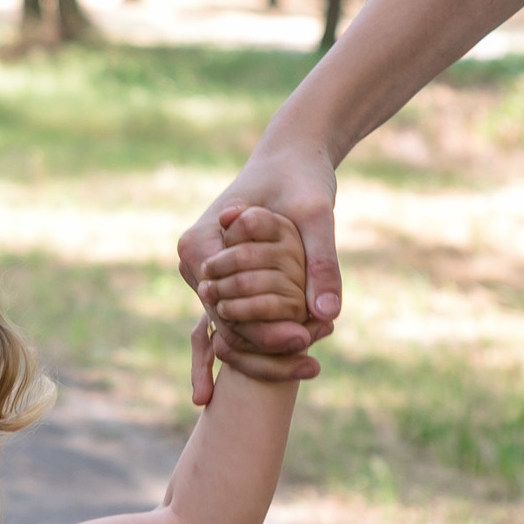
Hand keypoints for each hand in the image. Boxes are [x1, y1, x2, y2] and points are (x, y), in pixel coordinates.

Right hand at [179, 134, 341, 396]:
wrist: (292, 157)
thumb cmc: (299, 178)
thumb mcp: (316, 216)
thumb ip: (321, 264)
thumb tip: (329, 314)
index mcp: (199, 247)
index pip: (226, 308)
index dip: (265, 332)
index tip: (306, 342)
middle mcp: (195, 268)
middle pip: (226, 328)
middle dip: (267, 350)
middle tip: (313, 365)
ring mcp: (206, 278)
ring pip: (232, 332)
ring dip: (268, 351)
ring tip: (310, 366)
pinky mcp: (226, 284)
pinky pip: (237, 324)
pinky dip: (263, 343)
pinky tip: (295, 359)